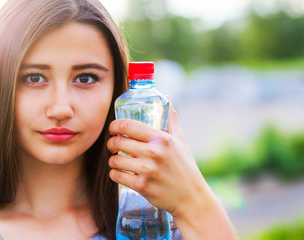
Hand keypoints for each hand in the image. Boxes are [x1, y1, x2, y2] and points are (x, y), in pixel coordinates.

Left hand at [107, 99, 237, 238]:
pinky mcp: (142, 186)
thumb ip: (171, 119)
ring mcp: (147, 170)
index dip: (115, 125)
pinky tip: (120, 172)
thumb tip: (166, 97)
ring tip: (117, 160)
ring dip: (112, 160)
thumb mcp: (181, 140)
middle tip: (113, 145)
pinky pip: (117, 176)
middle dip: (111, 143)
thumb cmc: (185, 167)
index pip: (128, 125)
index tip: (113, 128)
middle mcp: (154, 152)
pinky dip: (115, 174)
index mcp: (162, 138)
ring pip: (115, 160)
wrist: (192, 198)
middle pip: (118, 141)